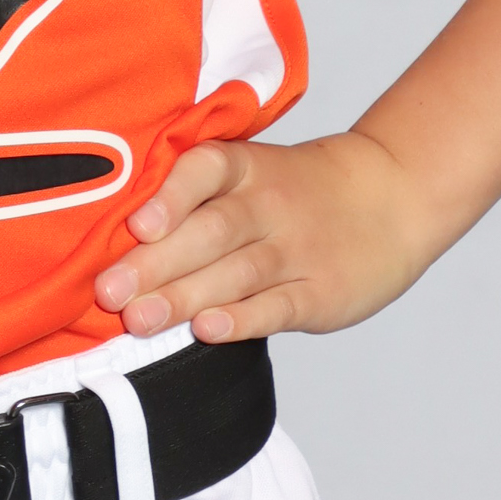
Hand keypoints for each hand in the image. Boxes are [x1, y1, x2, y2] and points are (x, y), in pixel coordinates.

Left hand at [93, 133, 435, 344]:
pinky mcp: (320, 292)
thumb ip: (196, 197)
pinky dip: (243, 320)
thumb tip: (119, 242)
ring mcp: (298, 249)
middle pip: (211, 231)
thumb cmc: (297, 191)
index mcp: (246, 168)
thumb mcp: (254, 173)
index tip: (137, 225)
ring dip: (185, 297)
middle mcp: (270, 205)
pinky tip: (209, 330)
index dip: (171, 196)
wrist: (391, 195)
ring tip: (140, 320)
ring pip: (237, 273)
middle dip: (156, 264)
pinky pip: (278, 305)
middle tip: (109, 292)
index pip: (206, 171)